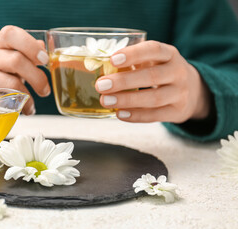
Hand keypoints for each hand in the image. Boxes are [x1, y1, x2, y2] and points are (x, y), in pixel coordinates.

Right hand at [0, 25, 49, 114]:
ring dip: (27, 97)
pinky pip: (0, 99)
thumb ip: (28, 56)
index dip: (31, 45)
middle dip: (37, 78)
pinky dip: (14, 106)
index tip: (44, 60)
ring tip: (31, 106)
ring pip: (10, 83)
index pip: (11, 34)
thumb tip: (43, 45)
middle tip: (45, 91)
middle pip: (16, 60)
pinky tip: (18, 109)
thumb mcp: (14, 67)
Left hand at [95, 40, 210, 122]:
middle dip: (124, 81)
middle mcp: (178, 72)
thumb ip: (133, 62)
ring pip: (154, 98)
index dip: (133, 54)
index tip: (112, 59)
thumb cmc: (162, 71)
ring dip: (127, 100)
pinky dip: (136, 116)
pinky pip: (156, 116)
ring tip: (105, 101)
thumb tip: (98, 66)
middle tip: (101, 85)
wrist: (194, 91)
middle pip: (151, 76)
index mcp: (169, 54)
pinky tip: (119, 114)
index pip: (154, 50)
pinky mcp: (177, 112)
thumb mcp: (154, 60)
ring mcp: (180, 93)